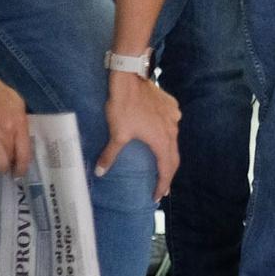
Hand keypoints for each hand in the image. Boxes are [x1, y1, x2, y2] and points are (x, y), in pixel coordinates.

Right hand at [0, 71, 29, 179]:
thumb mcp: (15, 101)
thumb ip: (18, 118)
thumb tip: (20, 135)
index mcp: (19, 120)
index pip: (25, 149)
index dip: (24, 164)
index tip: (22, 172)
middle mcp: (6, 129)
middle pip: (11, 156)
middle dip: (11, 168)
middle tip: (9, 173)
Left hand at [99, 71, 180, 199]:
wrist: (131, 78)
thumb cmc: (124, 108)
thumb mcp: (116, 133)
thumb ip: (110, 154)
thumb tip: (100, 172)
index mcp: (161, 140)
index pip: (167, 168)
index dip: (163, 184)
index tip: (157, 196)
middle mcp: (172, 130)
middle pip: (174, 156)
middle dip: (168, 173)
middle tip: (162, 187)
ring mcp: (174, 117)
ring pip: (174, 139)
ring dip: (168, 152)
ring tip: (161, 160)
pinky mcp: (172, 106)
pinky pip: (172, 123)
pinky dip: (168, 133)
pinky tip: (160, 131)